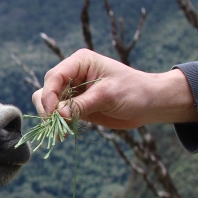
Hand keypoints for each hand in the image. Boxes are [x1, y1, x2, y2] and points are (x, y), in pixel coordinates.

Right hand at [32, 49, 197, 128]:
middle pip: (47, 90)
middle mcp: (73, 74)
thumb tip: (58, 114)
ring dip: (51, 118)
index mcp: (80, 62)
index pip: (55, 76)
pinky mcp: (76, 106)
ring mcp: (74, 91)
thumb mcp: (108, 95)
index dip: (49, 95)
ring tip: (60, 133)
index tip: (52, 113)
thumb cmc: (134, 91)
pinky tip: (63, 134)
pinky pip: (59, 114)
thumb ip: (81, 104)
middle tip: (55, 126)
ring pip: (49, 103)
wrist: (150, 104)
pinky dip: (58, 124)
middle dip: (48, 108)